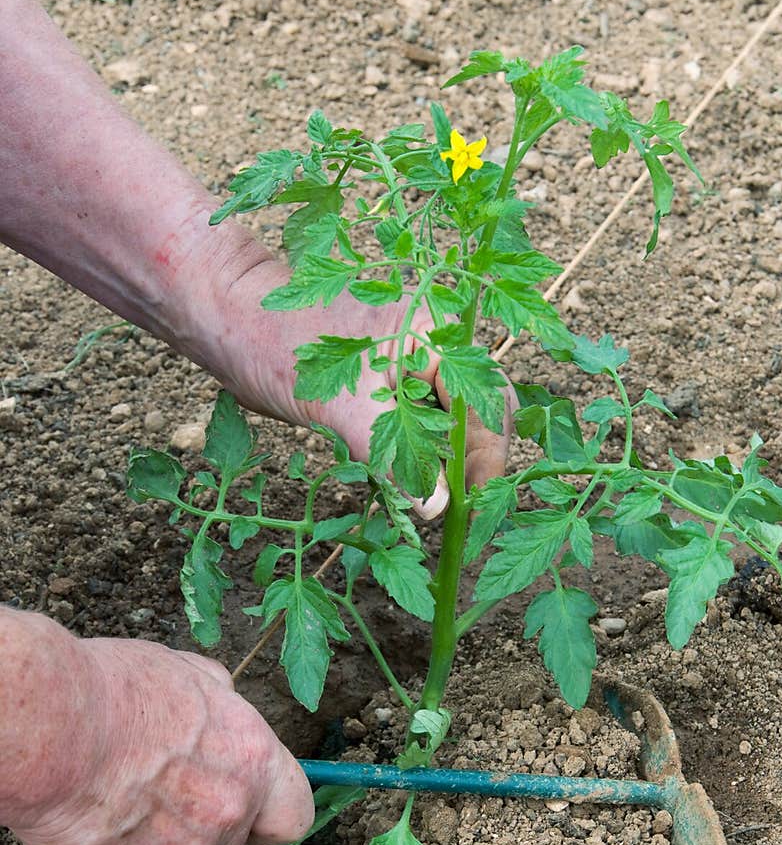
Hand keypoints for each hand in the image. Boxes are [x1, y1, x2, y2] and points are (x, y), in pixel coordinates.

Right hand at [8, 631, 313, 844]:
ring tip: (117, 799)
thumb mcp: (189, 674)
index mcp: (252, 762)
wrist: (50, 727)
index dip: (271, 814)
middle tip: (159, 793)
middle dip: (205, 828)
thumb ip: (222, 705)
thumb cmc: (114, 690)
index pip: (294, 815)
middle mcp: (226, 816)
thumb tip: (227, 709)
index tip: (252, 810)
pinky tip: (89, 819)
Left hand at [192, 255, 515, 517]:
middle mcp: (435, 350)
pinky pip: (418, 432)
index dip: (487, 463)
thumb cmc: (281, 344)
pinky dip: (416, 464)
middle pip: (478, 419)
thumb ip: (393, 457)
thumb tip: (436, 509)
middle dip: (471, 470)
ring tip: (433, 516)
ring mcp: (413, 370)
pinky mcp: (389, 391)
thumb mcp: (340, 406)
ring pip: (449, 430)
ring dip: (444, 472)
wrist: (229, 322)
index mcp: (437, 336)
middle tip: (456, 521)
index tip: (473, 511)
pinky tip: (406, 494)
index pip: (488, 408)